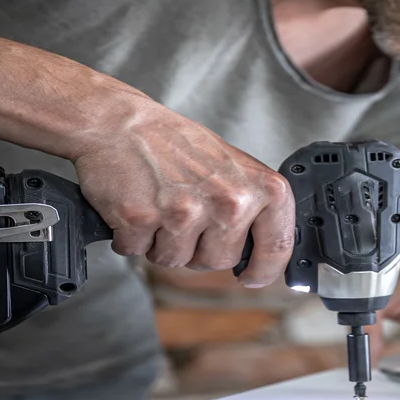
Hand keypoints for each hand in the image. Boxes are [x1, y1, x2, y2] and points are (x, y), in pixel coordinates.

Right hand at [71, 101, 294, 287]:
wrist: (121, 123)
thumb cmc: (177, 144)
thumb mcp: (236, 168)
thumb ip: (254, 207)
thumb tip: (265, 254)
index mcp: (262, 188)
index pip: (277, 245)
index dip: (265, 270)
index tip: (254, 277)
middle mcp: (230, 201)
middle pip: (218, 262)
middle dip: (197, 249)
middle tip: (184, 214)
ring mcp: (185, 211)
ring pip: (176, 262)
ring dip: (162, 244)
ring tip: (159, 205)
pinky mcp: (143, 219)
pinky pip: (137, 252)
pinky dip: (131, 237)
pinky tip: (136, 205)